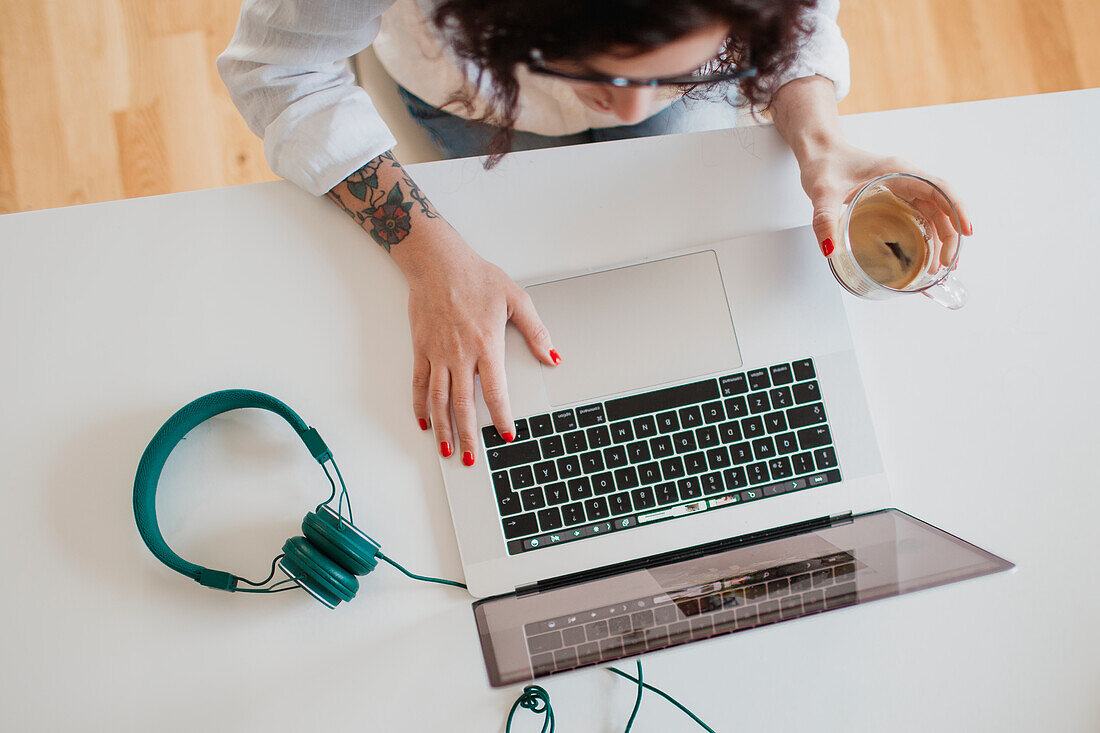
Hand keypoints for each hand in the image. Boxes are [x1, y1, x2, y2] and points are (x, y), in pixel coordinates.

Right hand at [404, 235, 558, 465]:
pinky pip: (419, 382)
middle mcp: (461, 354)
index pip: (495, 391)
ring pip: (439, 399)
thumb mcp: (516, 299)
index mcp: (487, 345)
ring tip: (446, 449)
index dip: (501, 417)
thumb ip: (536, 332)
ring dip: (443, 428)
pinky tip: (423, 421)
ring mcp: (438, 353)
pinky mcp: (421, 348)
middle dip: (469, 435)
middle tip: (472, 458)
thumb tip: (552, 356)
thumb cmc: (476, 276)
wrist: (438, 262)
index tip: (506, 434)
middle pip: (463, 404)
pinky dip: (420, 405)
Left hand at [798, 142, 973, 262]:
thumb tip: (830, 249)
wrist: (819, 152)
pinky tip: (927, 252)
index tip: (966, 232)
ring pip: (933, 212)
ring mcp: (901, 186)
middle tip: (946, 264)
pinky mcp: (894, 195)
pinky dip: (928, 233)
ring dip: (942, 236)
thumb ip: (824, 219)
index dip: (956, 209)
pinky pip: (920, 214)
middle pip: (940, 205)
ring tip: (941, 265)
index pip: (938, 188)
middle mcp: (905, 178)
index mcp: (897, 171)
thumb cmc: (824, 164)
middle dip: (950, 234)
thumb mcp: (822, 193)